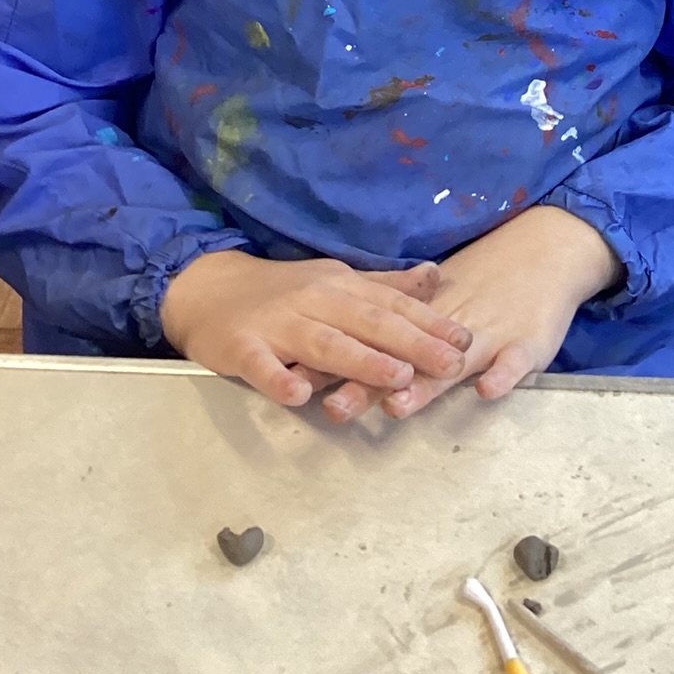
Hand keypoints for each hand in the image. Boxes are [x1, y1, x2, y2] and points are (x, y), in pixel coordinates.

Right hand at [160, 249, 472, 411]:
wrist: (207, 288)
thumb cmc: (281, 292)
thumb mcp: (336, 282)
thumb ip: (385, 286)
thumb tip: (436, 278)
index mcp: (340, 286)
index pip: (392, 305)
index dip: (430, 323)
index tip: (466, 340)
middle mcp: (314, 300)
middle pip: (368, 322)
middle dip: (412, 343)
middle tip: (451, 363)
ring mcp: (277, 323)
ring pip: (324, 342)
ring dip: (360, 360)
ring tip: (395, 377)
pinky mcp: (240, 346)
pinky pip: (261, 364)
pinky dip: (279, 378)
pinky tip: (299, 395)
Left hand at [322, 206, 621, 423]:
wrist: (546, 250)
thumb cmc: (488, 285)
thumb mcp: (441, 302)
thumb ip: (397, 327)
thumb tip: (341, 345)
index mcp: (424, 319)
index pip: (376, 342)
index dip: (340, 361)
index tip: (302, 381)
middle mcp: (449, 328)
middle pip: (403, 360)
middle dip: (369, 384)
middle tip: (334, 409)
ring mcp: (489, 336)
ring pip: (451, 362)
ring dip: (424, 385)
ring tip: (397, 405)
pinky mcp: (528, 343)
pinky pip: (516, 361)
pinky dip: (503, 375)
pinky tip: (488, 389)